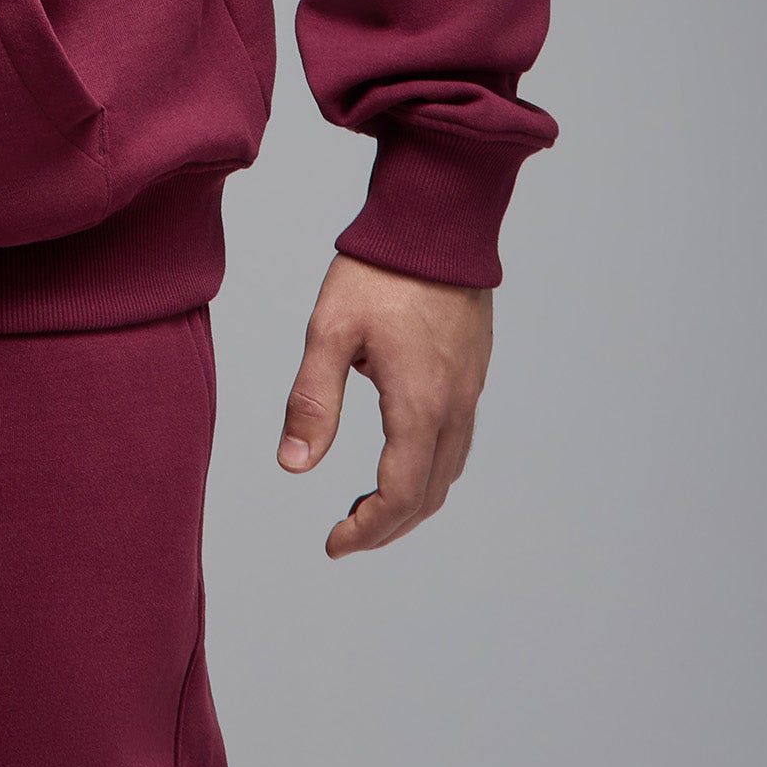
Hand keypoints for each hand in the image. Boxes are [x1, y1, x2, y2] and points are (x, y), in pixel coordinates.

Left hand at [277, 253, 491, 555]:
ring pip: (448, 472)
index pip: (398, 497)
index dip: (366, 531)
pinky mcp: (473, 373)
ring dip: (411, 500)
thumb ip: (312, 401)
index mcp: (418, 407)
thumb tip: (293, 466)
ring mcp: (469, 392)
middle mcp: (453, 409)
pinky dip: (429, 469)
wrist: (437, 222)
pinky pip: (458, 443)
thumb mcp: (330, 331)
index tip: (333, 543)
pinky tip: (401, 453)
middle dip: (387, 526)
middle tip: (346, 533)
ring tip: (368, 503)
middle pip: (428, 497)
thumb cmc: (380, 271)